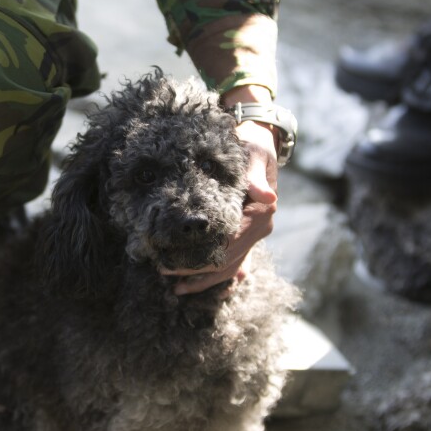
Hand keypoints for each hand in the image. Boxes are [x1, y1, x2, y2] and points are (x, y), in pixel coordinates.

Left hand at [162, 85, 278, 295]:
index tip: (172, 262)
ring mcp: (254, 235)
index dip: (200, 256)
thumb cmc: (252, 146)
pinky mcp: (246, 235)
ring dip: (204, 280)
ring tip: (176, 288)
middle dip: (195, 273)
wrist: (260, 142)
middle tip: (164, 273)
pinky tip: (201, 288)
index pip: (228, 244)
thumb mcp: (253, 155)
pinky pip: (234, 263)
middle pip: (226, 261)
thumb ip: (254, 177)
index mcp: (261, 213)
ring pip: (230, 268)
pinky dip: (219, 278)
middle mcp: (260, 228)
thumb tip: (266, 196)